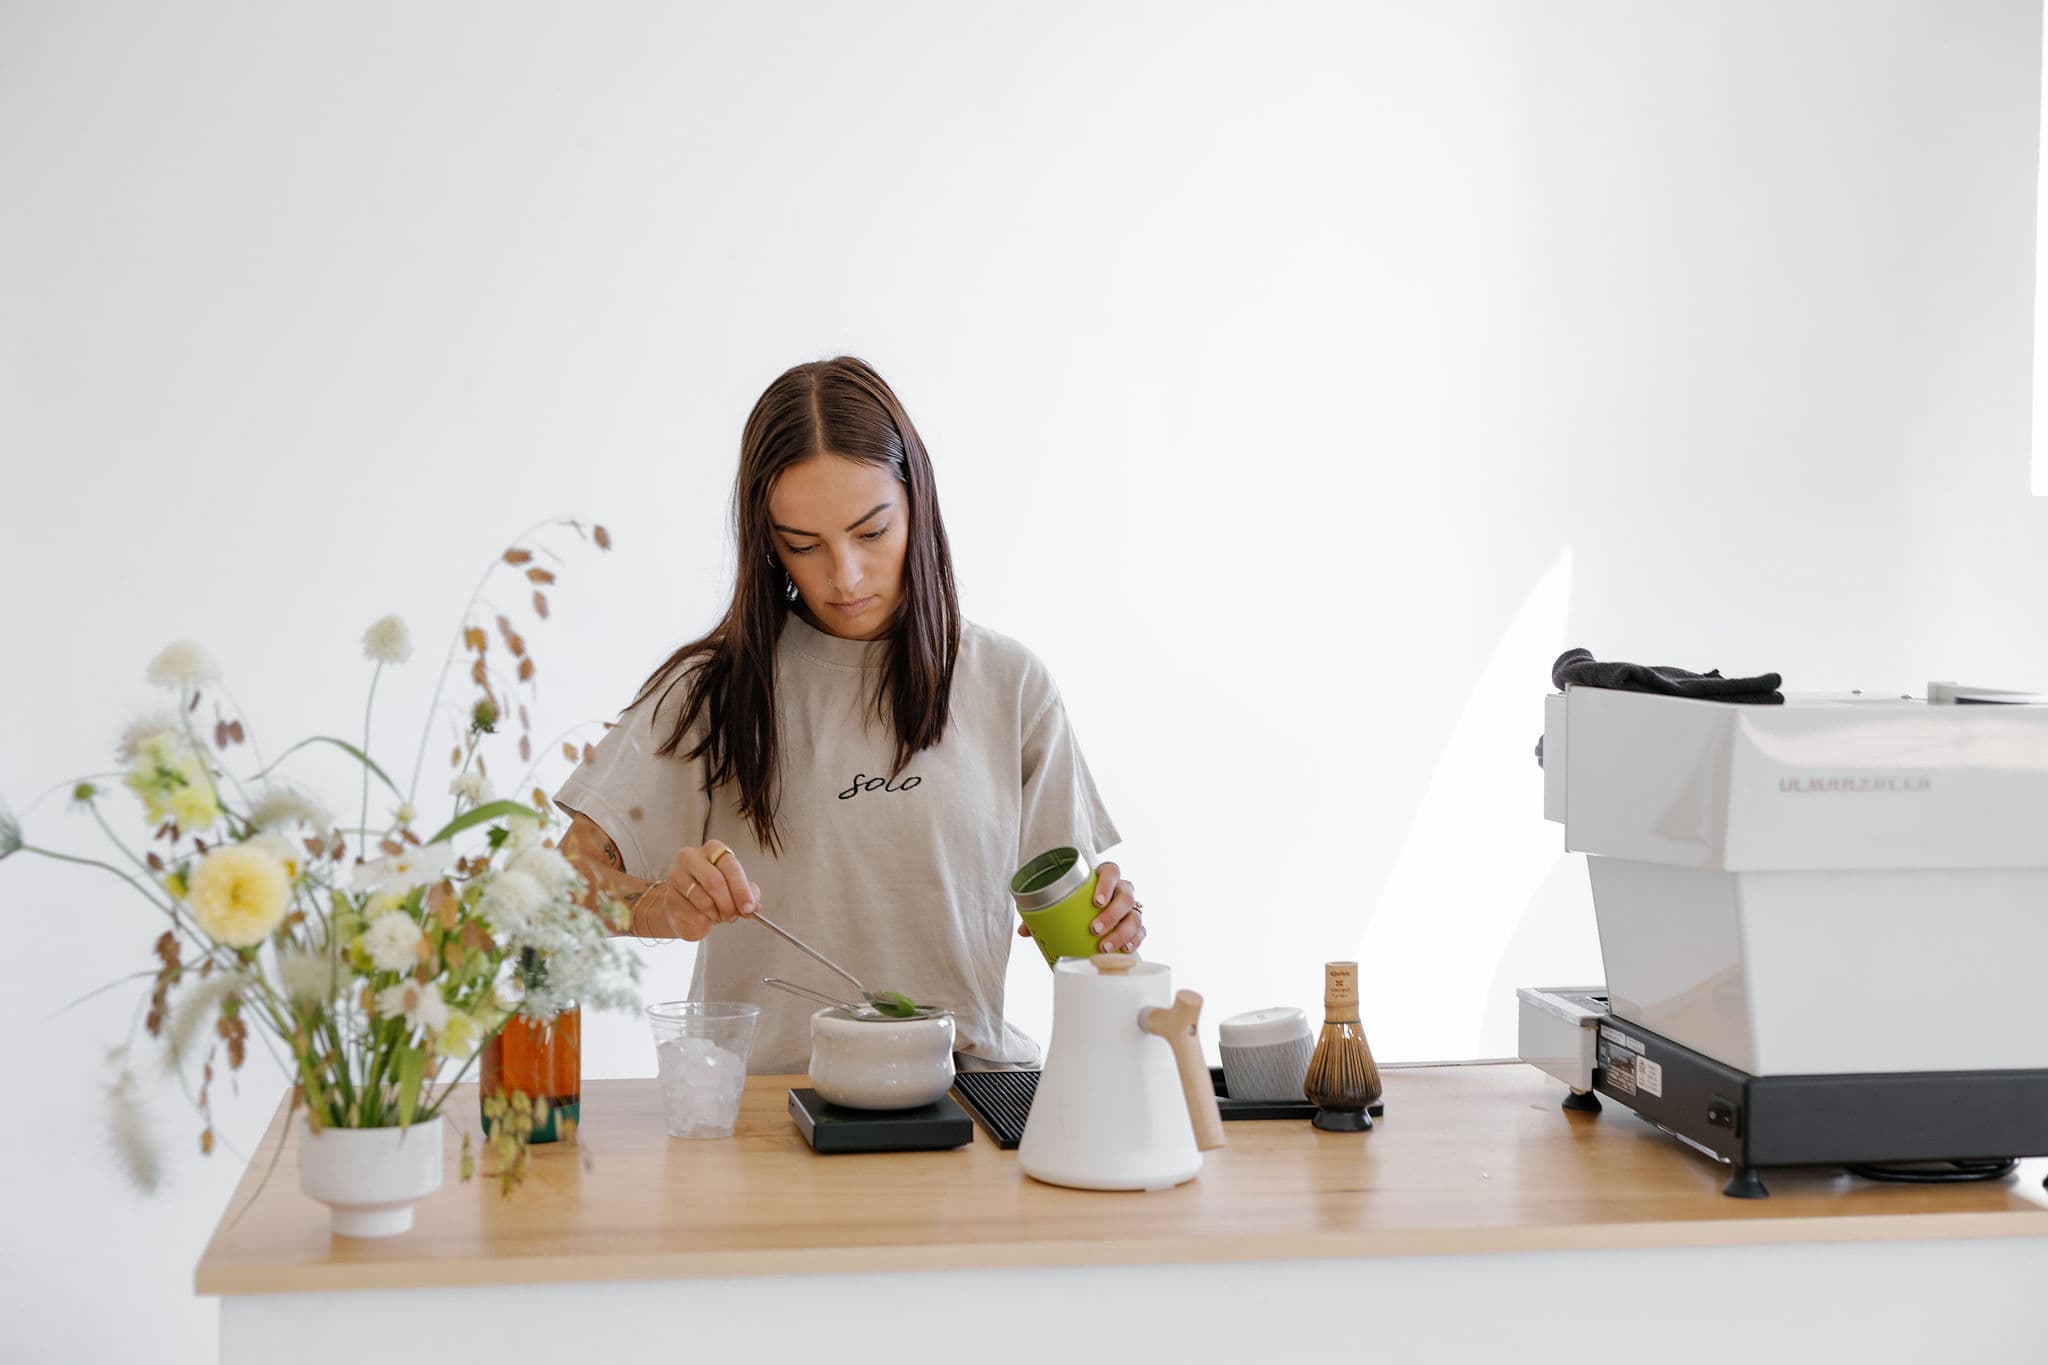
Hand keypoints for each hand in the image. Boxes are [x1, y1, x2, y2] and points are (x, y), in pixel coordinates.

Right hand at [657, 840, 760, 941]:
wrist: (686, 906)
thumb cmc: (713, 893)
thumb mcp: (736, 889)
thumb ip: (748, 894)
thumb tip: (754, 905)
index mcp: (713, 849)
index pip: (730, 866)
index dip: (741, 889)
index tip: (749, 907)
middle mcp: (691, 857)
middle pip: (714, 881)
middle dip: (728, 904)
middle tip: (734, 916)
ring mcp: (676, 875)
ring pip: (703, 900)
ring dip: (717, 915)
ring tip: (719, 916)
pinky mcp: (669, 897)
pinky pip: (692, 914)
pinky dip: (704, 922)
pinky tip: (704, 918)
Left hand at [1016, 859, 1144, 953]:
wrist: (1093, 911)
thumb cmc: (1076, 903)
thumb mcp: (1061, 902)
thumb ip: (1042, 912)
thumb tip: (1024, 931)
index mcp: (1105, 876)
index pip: (1112, 872)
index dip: (1106, 885)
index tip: (1095, 901)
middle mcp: (1122, 890)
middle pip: (1126, 896)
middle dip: (1112, 914)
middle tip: (1094, 929)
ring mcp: (1131, 907)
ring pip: (1135, 916)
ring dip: (1122, 932)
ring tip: (1104, 947)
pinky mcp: (1136, 924)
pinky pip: (1141, 931)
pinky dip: (1135, 940)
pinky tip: (1126, 950)